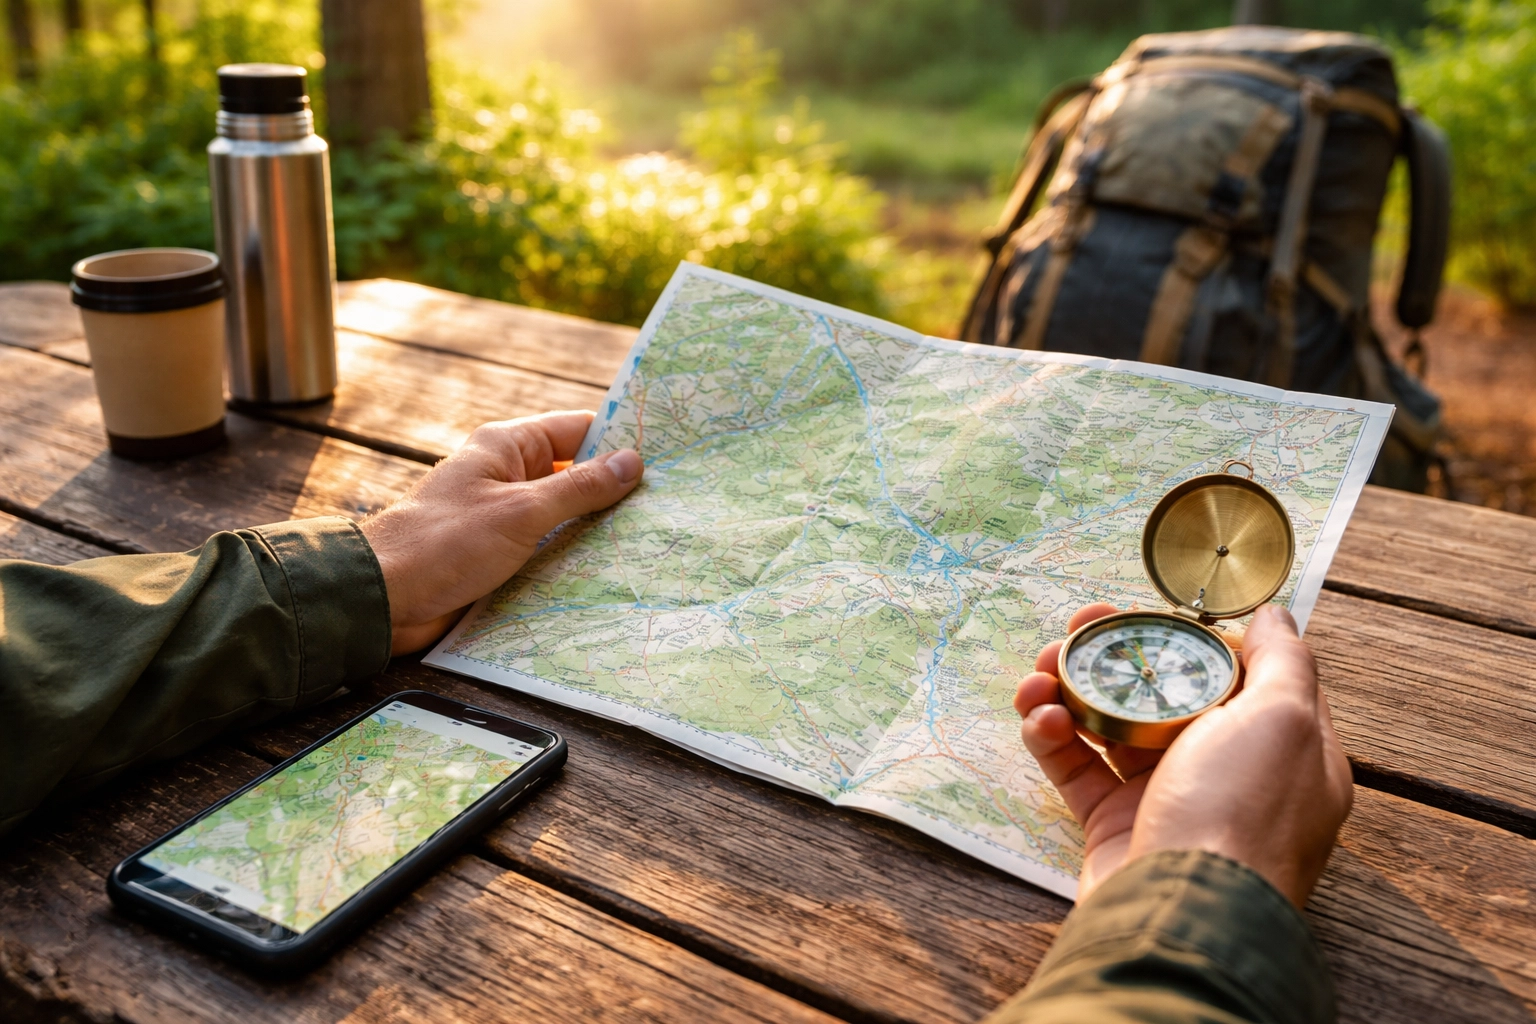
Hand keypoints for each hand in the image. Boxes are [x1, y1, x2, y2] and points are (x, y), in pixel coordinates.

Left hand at [360, 411, 642, 653]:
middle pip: (576, 473)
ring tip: (653, 539)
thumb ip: (578, 488)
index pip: (577, 429)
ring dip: (597, 528)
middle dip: (616, 490)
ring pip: (566, 515)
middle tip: (670, 504)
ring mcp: (505, 516)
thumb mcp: (521, 512)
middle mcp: (508, 475)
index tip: (668, 454)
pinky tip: (612, 569)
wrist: (384, 599)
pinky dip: (576, 556)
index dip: (620, 439)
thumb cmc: (443, 544)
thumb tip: (632, 462)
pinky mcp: (502, 553)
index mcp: (507, 447)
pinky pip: (550, 547)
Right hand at [1016, 603, 1351, 907]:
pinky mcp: (1116, 825)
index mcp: (1279, 746)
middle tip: (1078, 626)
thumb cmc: (1241, 816)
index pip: (1238, 671)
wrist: (1181, 915)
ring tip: (1042, 668)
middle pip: (1164, 691)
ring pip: (1111, 724)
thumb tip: (1276, 615)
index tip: (1148, 610)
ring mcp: (1168, 798)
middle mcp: (1227, 770)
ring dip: (1070, 687)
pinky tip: (1038, 717)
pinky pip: (1077, 767)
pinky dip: (1051, 736)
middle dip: (1116, 654)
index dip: (1192, 634)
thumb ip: (1282, 660)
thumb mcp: (1284, 720)